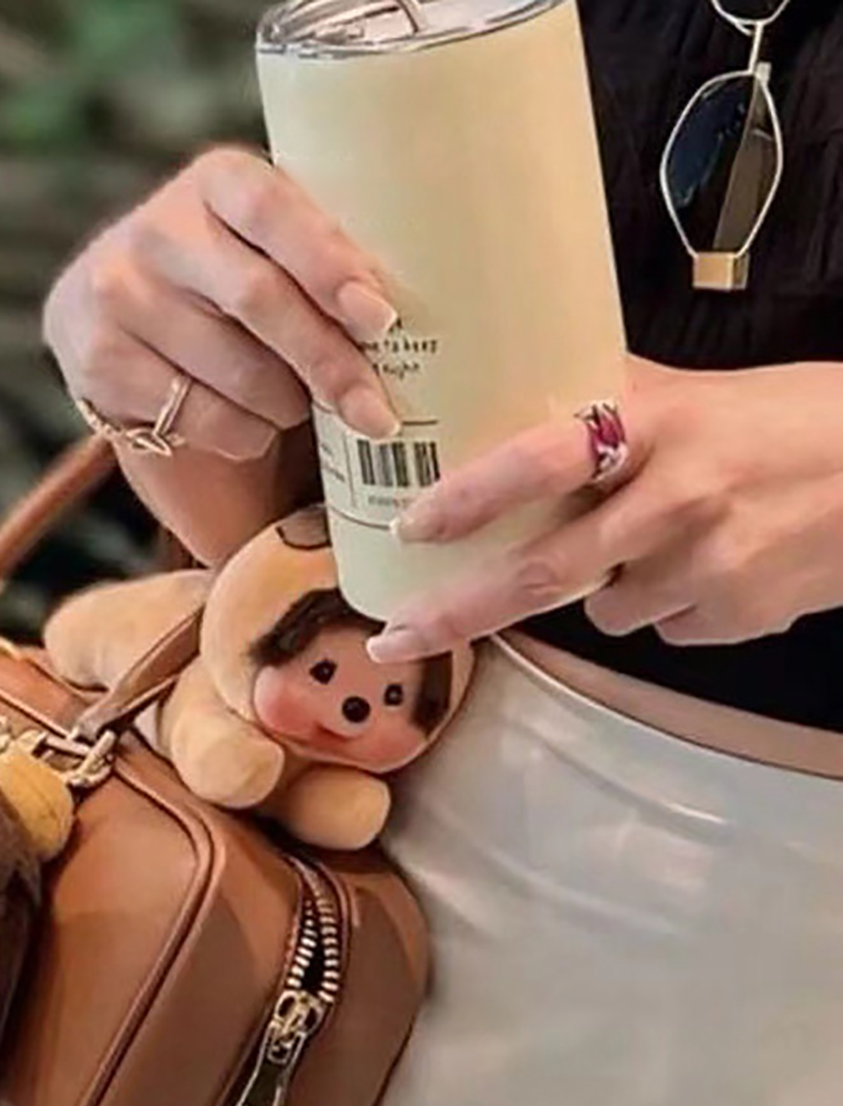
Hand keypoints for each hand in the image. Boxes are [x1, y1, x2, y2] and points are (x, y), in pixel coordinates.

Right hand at [44, 146, 401, 462]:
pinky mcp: (97, 359)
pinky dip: (240, 433)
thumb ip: (319, 258)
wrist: (117, 312)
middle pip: (257, 301)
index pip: (274, 211)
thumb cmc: (231, 279)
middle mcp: (156, 229)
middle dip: (326, 362)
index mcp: (214, 180)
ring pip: (230, 371)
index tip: (381, 319)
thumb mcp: (268, 245)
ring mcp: (117, 294)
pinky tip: (250, 425)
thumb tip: (414, 323)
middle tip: (375, 411)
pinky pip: (194, 415)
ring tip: (299, 410)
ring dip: (283, 406)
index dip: (329, 264)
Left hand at [367, 359, 842, 662]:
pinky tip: (713, 564)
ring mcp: (706, 566)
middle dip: (455, 614)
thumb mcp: (695, 395)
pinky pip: (661, 629)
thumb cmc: (787, 422)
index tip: (408, 526)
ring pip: (602, 609)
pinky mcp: (734, 617)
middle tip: (392, 639)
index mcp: (656, 426)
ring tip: (665, 540)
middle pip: (540, 574)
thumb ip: (606, 404)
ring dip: (605, 588)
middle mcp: (675, 498)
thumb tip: (509, 393)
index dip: (469, 498)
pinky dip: (667, 606)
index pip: (542, 460)